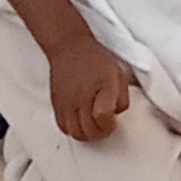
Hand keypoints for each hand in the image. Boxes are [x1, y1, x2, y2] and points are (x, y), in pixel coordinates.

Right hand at [48, 27, 134, 142]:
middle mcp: (82, 95)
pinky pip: (64, 127)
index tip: (113, 121)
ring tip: (93, 127)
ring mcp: (67, 101)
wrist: (68, 46)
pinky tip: (80, 123)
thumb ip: (122, 97)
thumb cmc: (94, 59)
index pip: (103, 116)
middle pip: (89, 130)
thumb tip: (117, 114)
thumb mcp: (118, 74)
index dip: (110, 124)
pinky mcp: (57, 104)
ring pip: (76, 133)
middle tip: (105, 126)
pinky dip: (73, 130)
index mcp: (102, 85)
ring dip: (87, 135)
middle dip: (101, 133)